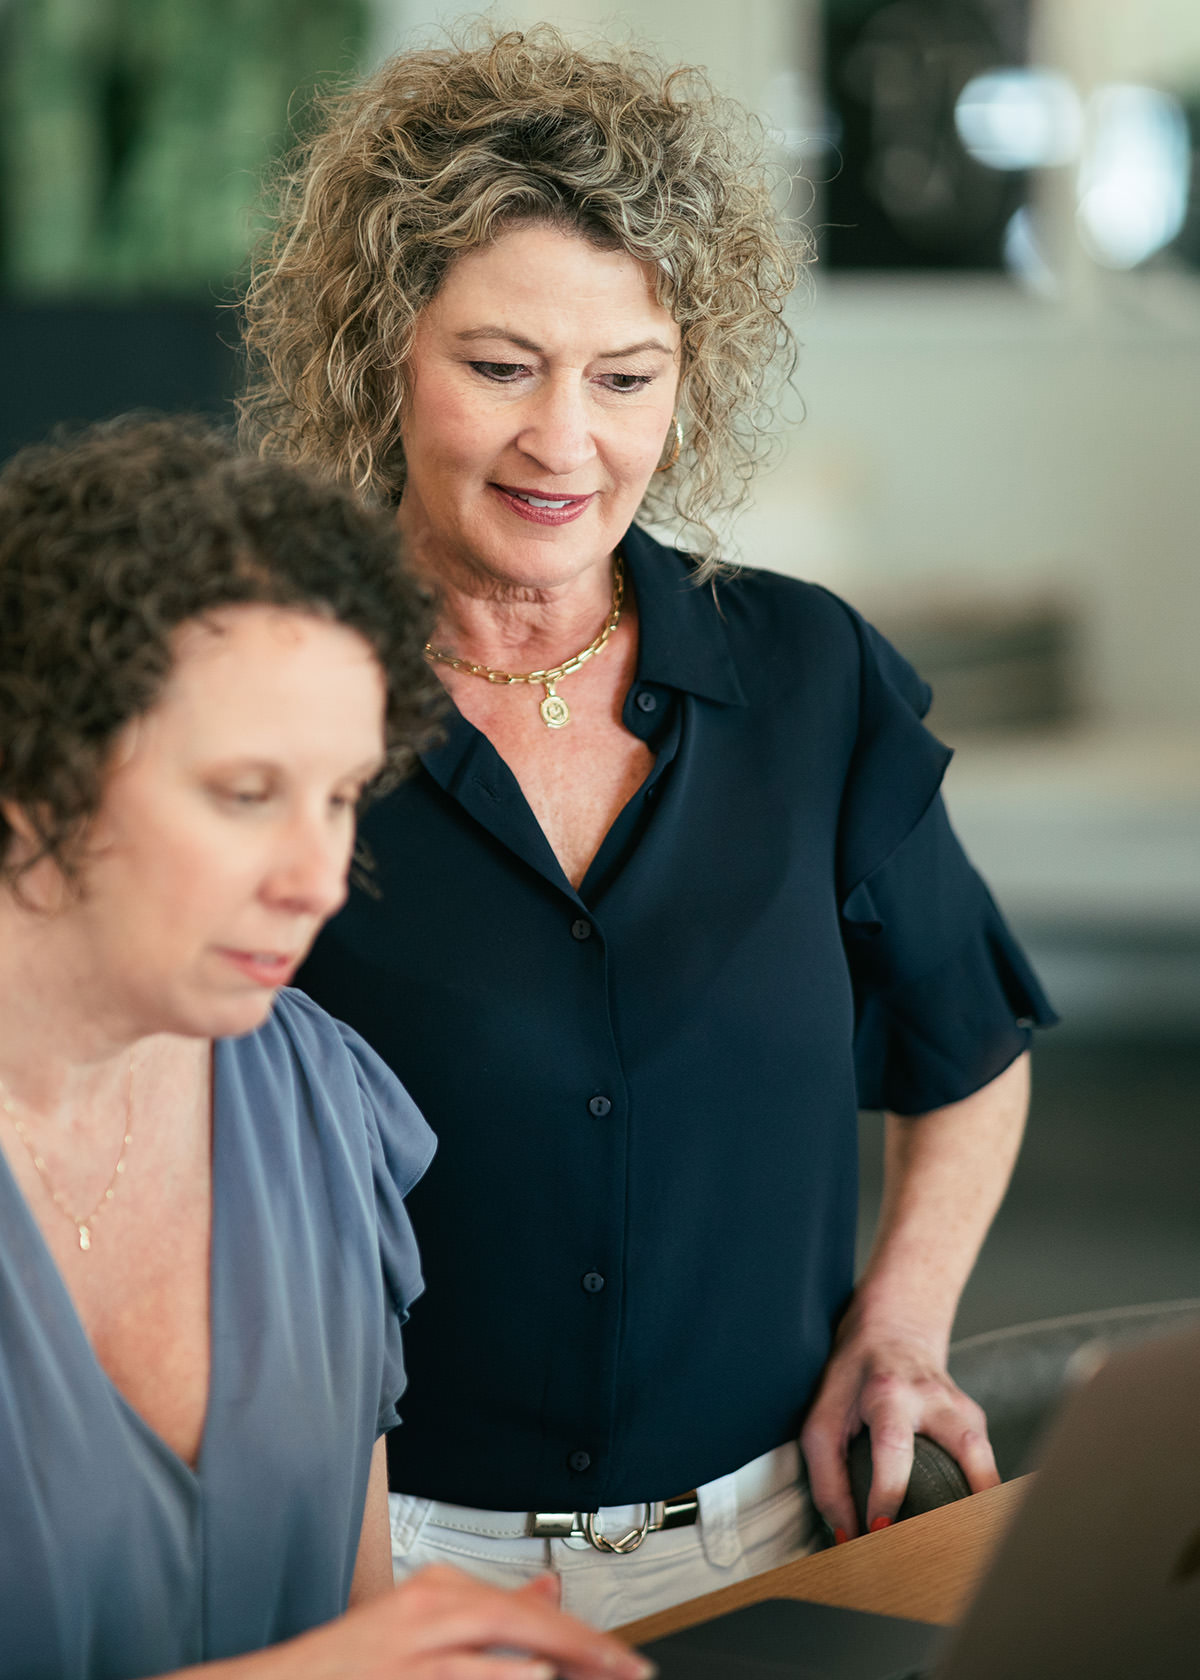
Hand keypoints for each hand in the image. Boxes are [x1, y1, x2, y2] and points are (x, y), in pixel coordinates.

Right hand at [287, 1562, 654, 1679]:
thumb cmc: (357, 1666)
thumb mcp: (429, 1624)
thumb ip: (492, 1611)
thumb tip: (551, 1590)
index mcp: (441, 1591)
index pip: (529, 1607)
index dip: (584, 1635)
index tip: (625, 1659)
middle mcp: (430, 1609)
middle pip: (523, 1620)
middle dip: (584, 1648)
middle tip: (629, 1669)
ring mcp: (413, 1648)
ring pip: (498, 1648)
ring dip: (552, 1663)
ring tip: (598, 1673)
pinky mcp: (398, 1677)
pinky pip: (460, 1676)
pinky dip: (500, 1676)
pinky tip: (535, 1677)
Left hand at [799, 1312, 997, 1541]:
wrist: (893, 1330)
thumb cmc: (852, 1379)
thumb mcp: (823, 1417)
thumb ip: (828, 1478)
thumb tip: (846, 1535)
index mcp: (888, 1393)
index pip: (893, 1446)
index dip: (887, 1492)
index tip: (878, 1533)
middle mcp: (932, 1396)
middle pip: (965, 1446)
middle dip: (964, 1499)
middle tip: (951, 1547)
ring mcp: (959, 1405)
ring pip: (985, 1455)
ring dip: (985, 1502)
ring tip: (975, 1546)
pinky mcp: (975, 1418)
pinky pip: (986, 1460)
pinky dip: (985, 1494)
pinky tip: (975, 1526)